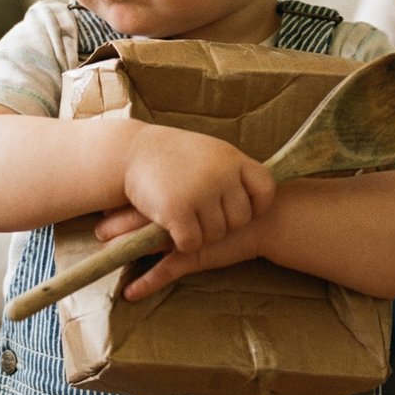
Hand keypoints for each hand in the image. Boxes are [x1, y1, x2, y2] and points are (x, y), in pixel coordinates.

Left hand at [95, 205, 262, 300]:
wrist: (268, 216)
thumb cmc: (240, 200)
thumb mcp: (213, 188)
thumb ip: (190, 189)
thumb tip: (165, 189)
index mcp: (179, 193)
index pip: (142, 197)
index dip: (121, 205)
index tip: (102, 209)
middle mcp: (179, 212)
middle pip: (138, 218)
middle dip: (115, 227)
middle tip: (97, 230)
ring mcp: (185, 236)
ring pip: (146, 244)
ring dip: (124, 253)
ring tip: (103, 258)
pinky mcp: (195, 256)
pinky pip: (166, 271)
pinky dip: (147, 283)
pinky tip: (131, 293)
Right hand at [122, 125, 274, 253]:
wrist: (129, 152)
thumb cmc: (171, 155)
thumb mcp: (209, 152)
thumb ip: (232, 170)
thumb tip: (261, 194)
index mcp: (231, 158)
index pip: (265, 189)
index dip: (257, 205)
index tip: (239, 208)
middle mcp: (220, 175)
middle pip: (239, 219)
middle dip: (223, 224)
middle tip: (201, 216)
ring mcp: (199, 193)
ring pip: (215, 234)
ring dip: (201, 234)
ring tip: (184, 218)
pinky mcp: (177, 211)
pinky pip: (192, 243)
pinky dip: (183, 242)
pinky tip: (172, 229)